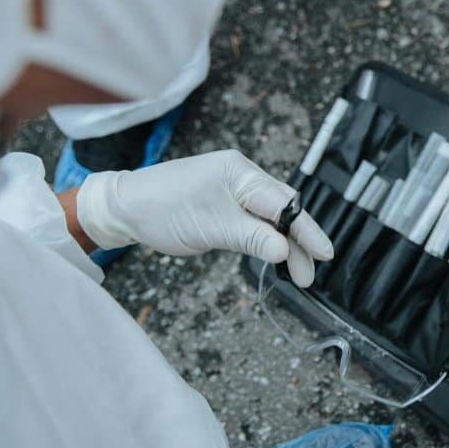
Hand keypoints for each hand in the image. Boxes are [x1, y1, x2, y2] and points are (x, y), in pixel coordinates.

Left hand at [76, 150, 332, 286]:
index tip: (325, 253)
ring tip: (298, 274)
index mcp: (240, 172)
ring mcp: (233, 190)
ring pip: (271, 219)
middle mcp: (242, 177)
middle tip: (309, 274)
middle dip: (299, 242)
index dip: (307, 230)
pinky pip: (255, 222)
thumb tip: (285, 252)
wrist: (124, 208)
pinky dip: (267, 240)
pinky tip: (276, 257)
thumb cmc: (162, 210)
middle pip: (283, 211)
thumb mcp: (210, 227)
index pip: (284, 203)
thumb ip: (251, 238)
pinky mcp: (224, 206)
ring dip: (284, 245)